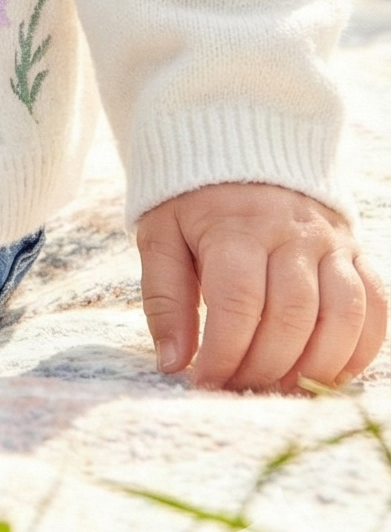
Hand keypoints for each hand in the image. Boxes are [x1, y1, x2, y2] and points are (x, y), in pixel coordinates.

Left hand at [138, 181, 386, 391]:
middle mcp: (292, 232)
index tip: (204, 381)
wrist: (240, 143)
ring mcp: (331, 242)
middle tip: (238, 389)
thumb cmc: (194, 201)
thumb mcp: (162, 235)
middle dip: (264, 367)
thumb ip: (165, 298)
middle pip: (292, 316)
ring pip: (341, 316)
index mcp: (237, 226)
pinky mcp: (355, 251)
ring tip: (280, 388)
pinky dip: (359, 349)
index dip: (224, 353)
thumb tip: (173, 363)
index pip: (239, 303)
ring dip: (315, 366)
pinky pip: (375, 306)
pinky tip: (329, 373)